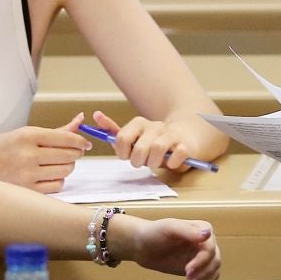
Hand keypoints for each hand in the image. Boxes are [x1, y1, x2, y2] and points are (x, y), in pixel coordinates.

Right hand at [0, 118, 90, 192]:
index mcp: (29, 135)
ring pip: (66, 170)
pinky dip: (58, 180)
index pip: (67, 138)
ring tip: (58, 163)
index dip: (81, 141)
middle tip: (72, 153)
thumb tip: (81, 119)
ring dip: (68, 166)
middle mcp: (29, 154)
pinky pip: (58, 185)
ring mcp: (28, 174)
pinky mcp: (28, 190)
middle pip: (70, 155)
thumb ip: (58, 130)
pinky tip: (49, 175)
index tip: (85, 144)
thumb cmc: (5, 147)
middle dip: (75, 154)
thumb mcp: (28, 133)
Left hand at [85, 109, 208, 171]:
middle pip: (140, 147)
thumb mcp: (132, 138)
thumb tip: (96, 115)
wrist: (184, 139)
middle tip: (141, 163)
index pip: (122, 138)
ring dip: (154, 163)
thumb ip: (114, 131)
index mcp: (139, 123)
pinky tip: (171, 162)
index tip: (127, 156)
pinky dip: (172, 163)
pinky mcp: (185, 145)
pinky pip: (177, 154)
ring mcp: (171, 134)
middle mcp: (155, 126)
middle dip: (138, 161)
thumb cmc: (153, 144)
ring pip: (158, 148)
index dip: (122, 152)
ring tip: (155, 164)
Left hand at [118, 216, 220, 279]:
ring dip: (205, 278)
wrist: (142, 246)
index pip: (210, 247)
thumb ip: (188, 231)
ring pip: (214, 269)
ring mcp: (202, 255)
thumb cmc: (153, 233)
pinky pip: (209, 277)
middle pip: (215, 260)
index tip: (188, 269)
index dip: (202, 260)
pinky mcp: (198, 268)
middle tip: (188, 279)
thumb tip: (207, 234)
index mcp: (202, 228)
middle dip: (203, 271)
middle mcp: (205, 241)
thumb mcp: (169, 228)